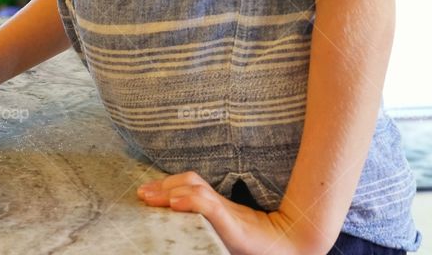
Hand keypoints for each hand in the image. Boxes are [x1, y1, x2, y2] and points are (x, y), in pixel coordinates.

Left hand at [138, 172, 317, 254]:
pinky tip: (174, 204)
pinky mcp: (234, 224)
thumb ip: (203, 221)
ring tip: (151, 198)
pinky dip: (190, 201)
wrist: (289, 248)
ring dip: (170, 190)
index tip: (144, 192)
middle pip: (189, 183)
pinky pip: (210, 207)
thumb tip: (176, 213)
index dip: (166, 185)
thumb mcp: (222, 232)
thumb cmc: (256, 245)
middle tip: (141, 192)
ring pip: (196, 190)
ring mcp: (228, 213)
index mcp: (218, 207)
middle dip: (162, 185)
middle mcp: (221, 206)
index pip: (189, 186)